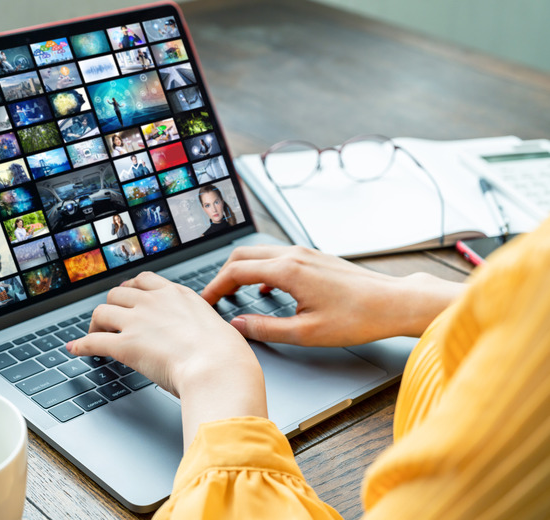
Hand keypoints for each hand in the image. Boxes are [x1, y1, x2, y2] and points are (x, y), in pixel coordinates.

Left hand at [68, 272, 266, 448]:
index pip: (144, 281)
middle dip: (112, 307)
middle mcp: (153, 302)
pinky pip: (93, 342)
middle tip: (110, 321)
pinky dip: (81, 346)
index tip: (128, 298)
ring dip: (95, 325)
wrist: (218, 367)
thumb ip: (202, 325)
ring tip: (93, 336)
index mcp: (176, 295)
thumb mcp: (216, 326)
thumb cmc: (225, 354)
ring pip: (101, 313)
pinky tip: (75, 350)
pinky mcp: (124, 346)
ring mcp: (136, 322)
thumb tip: (206, 336)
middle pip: (117, 294)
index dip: (131, 290)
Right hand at [201, 245, 464, 346]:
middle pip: (243, 255)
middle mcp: (293, 255)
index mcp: (286, 270)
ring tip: (233, 293)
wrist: (393, 302)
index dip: (214, 287)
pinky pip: (277, 257)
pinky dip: (261, 269)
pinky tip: (266, 289)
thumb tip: (238, 325)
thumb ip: (266, 329)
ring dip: (241, 270)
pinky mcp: (315, 258)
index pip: (235, 271)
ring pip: (260, 253)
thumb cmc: (356, 318)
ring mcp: (305, 253)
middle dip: (223, 275)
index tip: (205, 303)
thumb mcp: (306, 332)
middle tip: (214, 298)